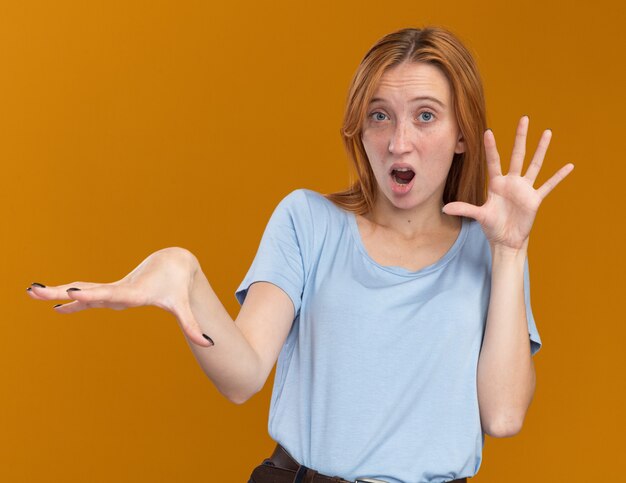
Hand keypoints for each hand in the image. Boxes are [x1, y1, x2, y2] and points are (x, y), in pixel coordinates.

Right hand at [26, 247, 212, 346]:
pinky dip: (72, 300)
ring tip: (32, 293)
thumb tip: (208, 344)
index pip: (112, 295)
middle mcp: (120, 290)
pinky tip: (56, 309)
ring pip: (84, 291)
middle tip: (37, 292)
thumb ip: (193, 325)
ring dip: (59, 293)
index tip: (73, 293)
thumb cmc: (178, 285)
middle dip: (63, 292)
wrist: (174, 263)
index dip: (94, 295)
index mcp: (135, 293)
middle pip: (88, 292)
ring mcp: (114, 290)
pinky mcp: (114, 292)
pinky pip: (89, 296)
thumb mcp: (184, 305)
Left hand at [443, 115, 573, 250]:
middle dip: (520, 137)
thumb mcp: (479, 216)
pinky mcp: (535, 199)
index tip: (488, 131)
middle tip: (524, 118)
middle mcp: (511, 182)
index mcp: (496, 183)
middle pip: (517, 155)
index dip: (491, 147)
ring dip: (541, 149)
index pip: (493, 161)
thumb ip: (464, 209)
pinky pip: (549, 185)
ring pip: (535, 164)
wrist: (506, 239)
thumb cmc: (492, 226)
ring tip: (547, 132)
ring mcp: (524, 189)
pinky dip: (559, 176)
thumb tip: (445, 209)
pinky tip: (569, 166)